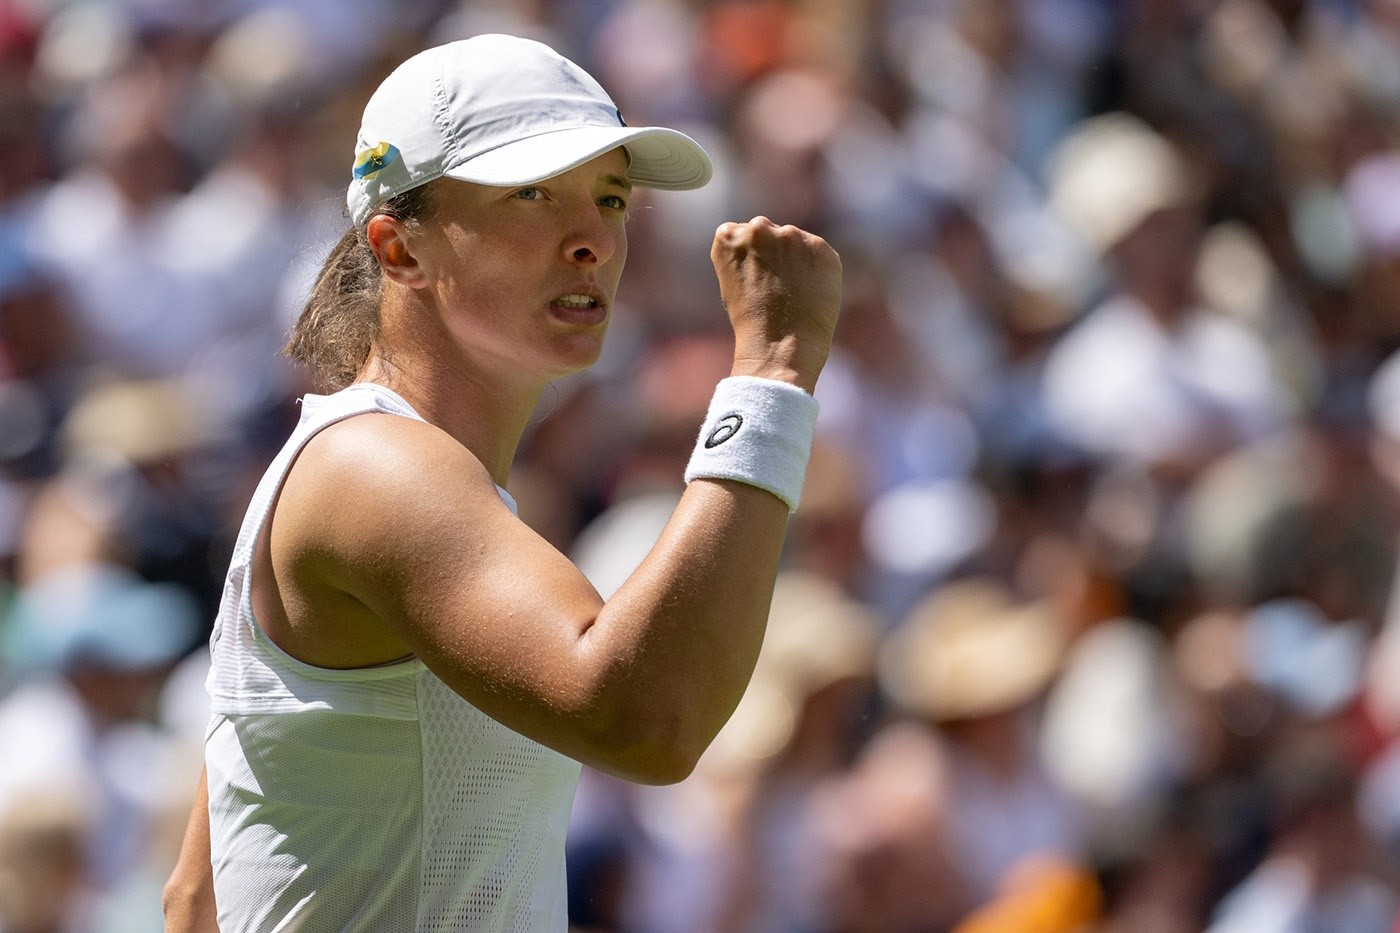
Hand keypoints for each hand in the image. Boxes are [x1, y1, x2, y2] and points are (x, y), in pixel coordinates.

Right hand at [711, 216, 842, 393]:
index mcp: (728, 235)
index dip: (751, 258)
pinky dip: (818, 270)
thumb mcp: (731, 280)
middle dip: (774, 252)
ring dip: (797, 259)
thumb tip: (767, 245)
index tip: (754, 279)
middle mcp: (758, 228)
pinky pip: (819, 254)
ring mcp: (790, 235)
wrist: (780, 346)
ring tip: (793, 294)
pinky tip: (810, 293)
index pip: (741, 232)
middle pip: (769, 232)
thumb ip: (744, 253)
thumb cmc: (751, 321)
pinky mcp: (819, 247)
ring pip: (796, 241)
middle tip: (776, 287)